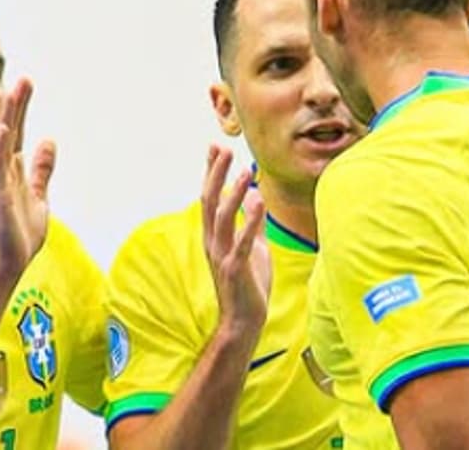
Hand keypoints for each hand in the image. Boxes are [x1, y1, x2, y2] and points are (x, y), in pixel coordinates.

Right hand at [0, 78, 55, 281]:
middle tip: (24, 79)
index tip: (26, 84)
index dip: (22, 109)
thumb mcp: (39, 196)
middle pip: (11, 131)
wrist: (11, 262)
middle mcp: (5, 171)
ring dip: (10, 118)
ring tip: (15, 93)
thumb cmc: (22, 233)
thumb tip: (49, 142)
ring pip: (4, 143)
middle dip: (18, 105)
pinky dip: (0, 148)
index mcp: (15, 170)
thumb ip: (42, 170)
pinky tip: (3, 129)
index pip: (18, 133)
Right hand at [201, 145, 271, 338]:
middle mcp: (212, 242)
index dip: (211, 172)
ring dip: (233, 192)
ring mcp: (222, 255)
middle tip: (224, 149)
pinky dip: (250, 220)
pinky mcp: (235, 269)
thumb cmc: (248, 285)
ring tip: (245, 170)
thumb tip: (253, 196)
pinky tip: (258, 199)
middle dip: (215, 174)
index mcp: (214, 235)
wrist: (244, 321)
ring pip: (222, 217)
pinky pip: (241, 241)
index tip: (215, 147)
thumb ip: (251, 223)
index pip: (210, 197)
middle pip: (210, 201)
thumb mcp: (252, 248)